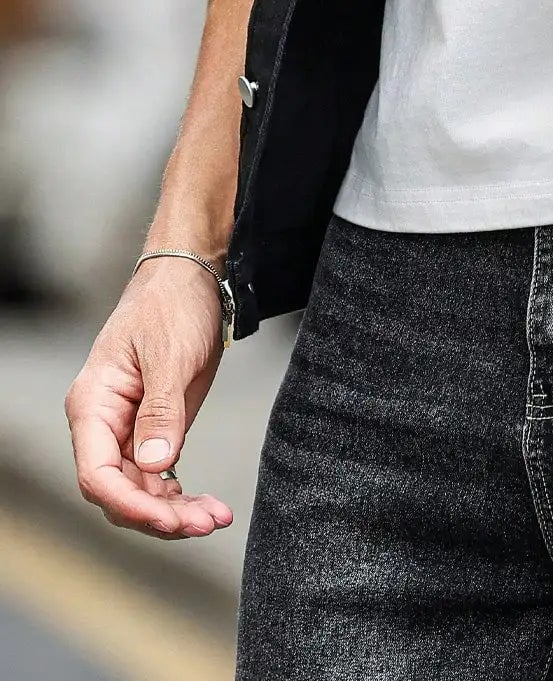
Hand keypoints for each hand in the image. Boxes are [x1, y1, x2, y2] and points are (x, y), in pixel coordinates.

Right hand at [64, 259, 233, 538]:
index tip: (169, 518)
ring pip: (141, 489)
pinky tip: (206, 505)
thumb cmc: (172, 304)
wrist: (191, 274)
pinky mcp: (154, 427)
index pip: (96, 475)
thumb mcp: (170, 354)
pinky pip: (158, 475)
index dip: (130, 504)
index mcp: (93, 404)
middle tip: (206, 522)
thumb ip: (161, 412)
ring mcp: (128, 428)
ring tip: (215, 518)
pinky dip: (179, 494)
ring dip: (175, 510)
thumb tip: (153, 468)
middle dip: (159, 514)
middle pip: (119, 490)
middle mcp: (104, 423)